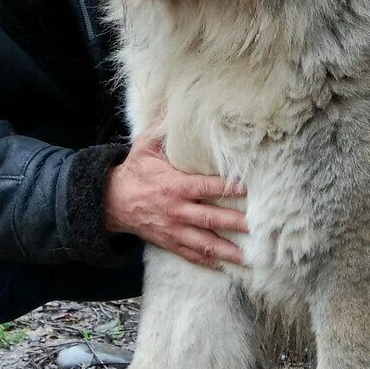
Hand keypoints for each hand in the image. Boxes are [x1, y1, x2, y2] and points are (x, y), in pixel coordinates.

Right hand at [104, 135, 247, 268]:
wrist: (110, 202)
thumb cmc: (134, 171)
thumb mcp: (145, 146)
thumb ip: (163, 127)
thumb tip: (176, 102)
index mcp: (175, 186)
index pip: (207, 187)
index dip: (228, 188)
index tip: (249, 189)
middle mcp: (177, 210)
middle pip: (212, 219)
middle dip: (236, 224)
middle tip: (259, 228)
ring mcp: (174, 230)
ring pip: (205, 243)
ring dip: (228, 251)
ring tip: (250, 258)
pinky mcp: (170, 242)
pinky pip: (192, 255)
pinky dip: (210, 262)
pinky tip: (227, 266)